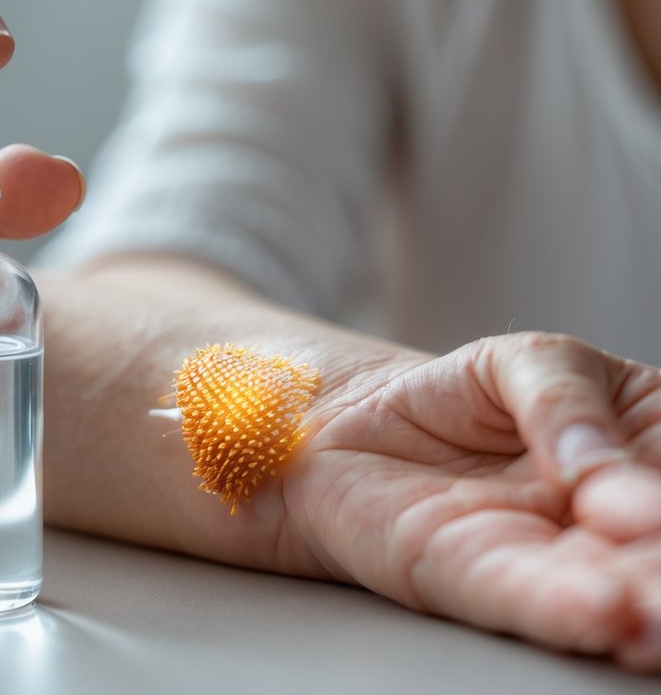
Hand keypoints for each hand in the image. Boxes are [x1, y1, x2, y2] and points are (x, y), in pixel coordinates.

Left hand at [291, 331, 660, 669]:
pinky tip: (602, 613)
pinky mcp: (476, 581)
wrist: (350, 420)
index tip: (658, 513)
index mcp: (643, 453)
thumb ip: (563, 402)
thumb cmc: (456, 394)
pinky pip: (526, 597)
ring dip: (643, 604)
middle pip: (654, 552)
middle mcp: (608, 526)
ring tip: (650, 616)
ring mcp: (548, 561)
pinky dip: (565, 608)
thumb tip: (597, 463)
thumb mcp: (524, 362)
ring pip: (610, 591)